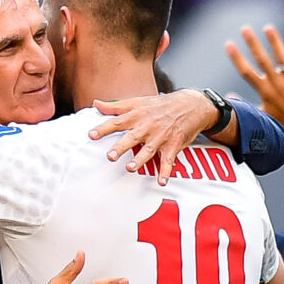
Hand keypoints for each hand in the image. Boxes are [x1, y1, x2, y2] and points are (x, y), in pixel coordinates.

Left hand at [91, 88, 217, 181]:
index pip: (117, 121)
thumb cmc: (162, 105)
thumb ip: (116, 106)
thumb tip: (96, 103)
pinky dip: (166, 172)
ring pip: (149, 150)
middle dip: (121, 147)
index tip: (91, 134)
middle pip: (132, 137)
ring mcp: (161, 137)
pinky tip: (162, 182)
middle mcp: (148, 126)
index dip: (104, 128)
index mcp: (138, 115)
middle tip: (110, 156)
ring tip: (130, 168)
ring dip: (140, 159)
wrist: (192, 105)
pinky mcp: (173, 146)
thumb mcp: (139, 101)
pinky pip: (168, 161)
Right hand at [223, 24, 283, 136]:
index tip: (228, 43)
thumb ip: (246, 103)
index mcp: (264, 90)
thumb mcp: (262, 114)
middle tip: (245, 28)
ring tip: (268, 28)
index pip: (246, 71)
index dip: (236, 57)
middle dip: (252, 43)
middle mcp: (276, 83)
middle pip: (261, 60)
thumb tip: (229, 97)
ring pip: (281, 56)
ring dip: (274, 41)